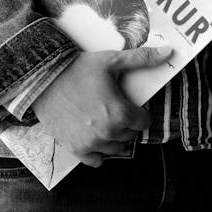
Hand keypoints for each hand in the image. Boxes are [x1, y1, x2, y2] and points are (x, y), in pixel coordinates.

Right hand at [31, 47, 171, 166]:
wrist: (43, 78)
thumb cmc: (78, 68)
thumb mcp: (112, 61)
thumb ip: (142, 59)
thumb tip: (169, 51)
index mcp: (121, 113)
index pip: (144, 122)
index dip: (139, 112)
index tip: (130, 105)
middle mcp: (109, 132)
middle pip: (130, 136)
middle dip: (126, 124)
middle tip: (115, 110)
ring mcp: (92, 143)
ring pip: (116, 149)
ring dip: (114, 138)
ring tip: (105, 123)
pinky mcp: (76, 149)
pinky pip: (96, 161)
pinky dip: (98, 153)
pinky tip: (95, 138)